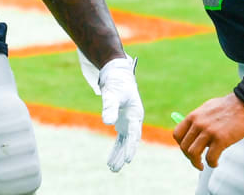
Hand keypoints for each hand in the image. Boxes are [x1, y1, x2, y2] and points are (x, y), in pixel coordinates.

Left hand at [98, 56, 142, 171]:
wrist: (117, 75)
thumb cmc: (116, 83)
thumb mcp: (112, 94)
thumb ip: (109, 107)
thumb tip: (107, 123)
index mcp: (136, 114)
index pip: (135, 134)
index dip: (131, 147)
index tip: (127, 160)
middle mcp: (134, 120)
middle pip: (130, 141)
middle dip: (123, 155)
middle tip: (116, 168)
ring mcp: (129, 122)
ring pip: (125, 142)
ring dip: (119, 155)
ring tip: (112, 168)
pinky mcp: (122, 122)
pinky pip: (120, 139)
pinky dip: (116, 149)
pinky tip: (110, 159)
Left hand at [172, 93, 243, 170]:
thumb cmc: (228, 107)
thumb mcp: (208, 108)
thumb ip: (199, 120)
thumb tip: (192, 135)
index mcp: (194, 116)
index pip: (177, 134)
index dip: (181, 145)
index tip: (187, 150)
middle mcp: (198, 123)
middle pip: (184, 147)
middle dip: (189, 157)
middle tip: (197, 161)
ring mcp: (209, 131)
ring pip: (193, 154)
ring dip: (197, 163)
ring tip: (203, 165)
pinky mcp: (221, 139)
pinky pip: (210, 158)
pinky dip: (211, 163)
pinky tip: (215, 162)